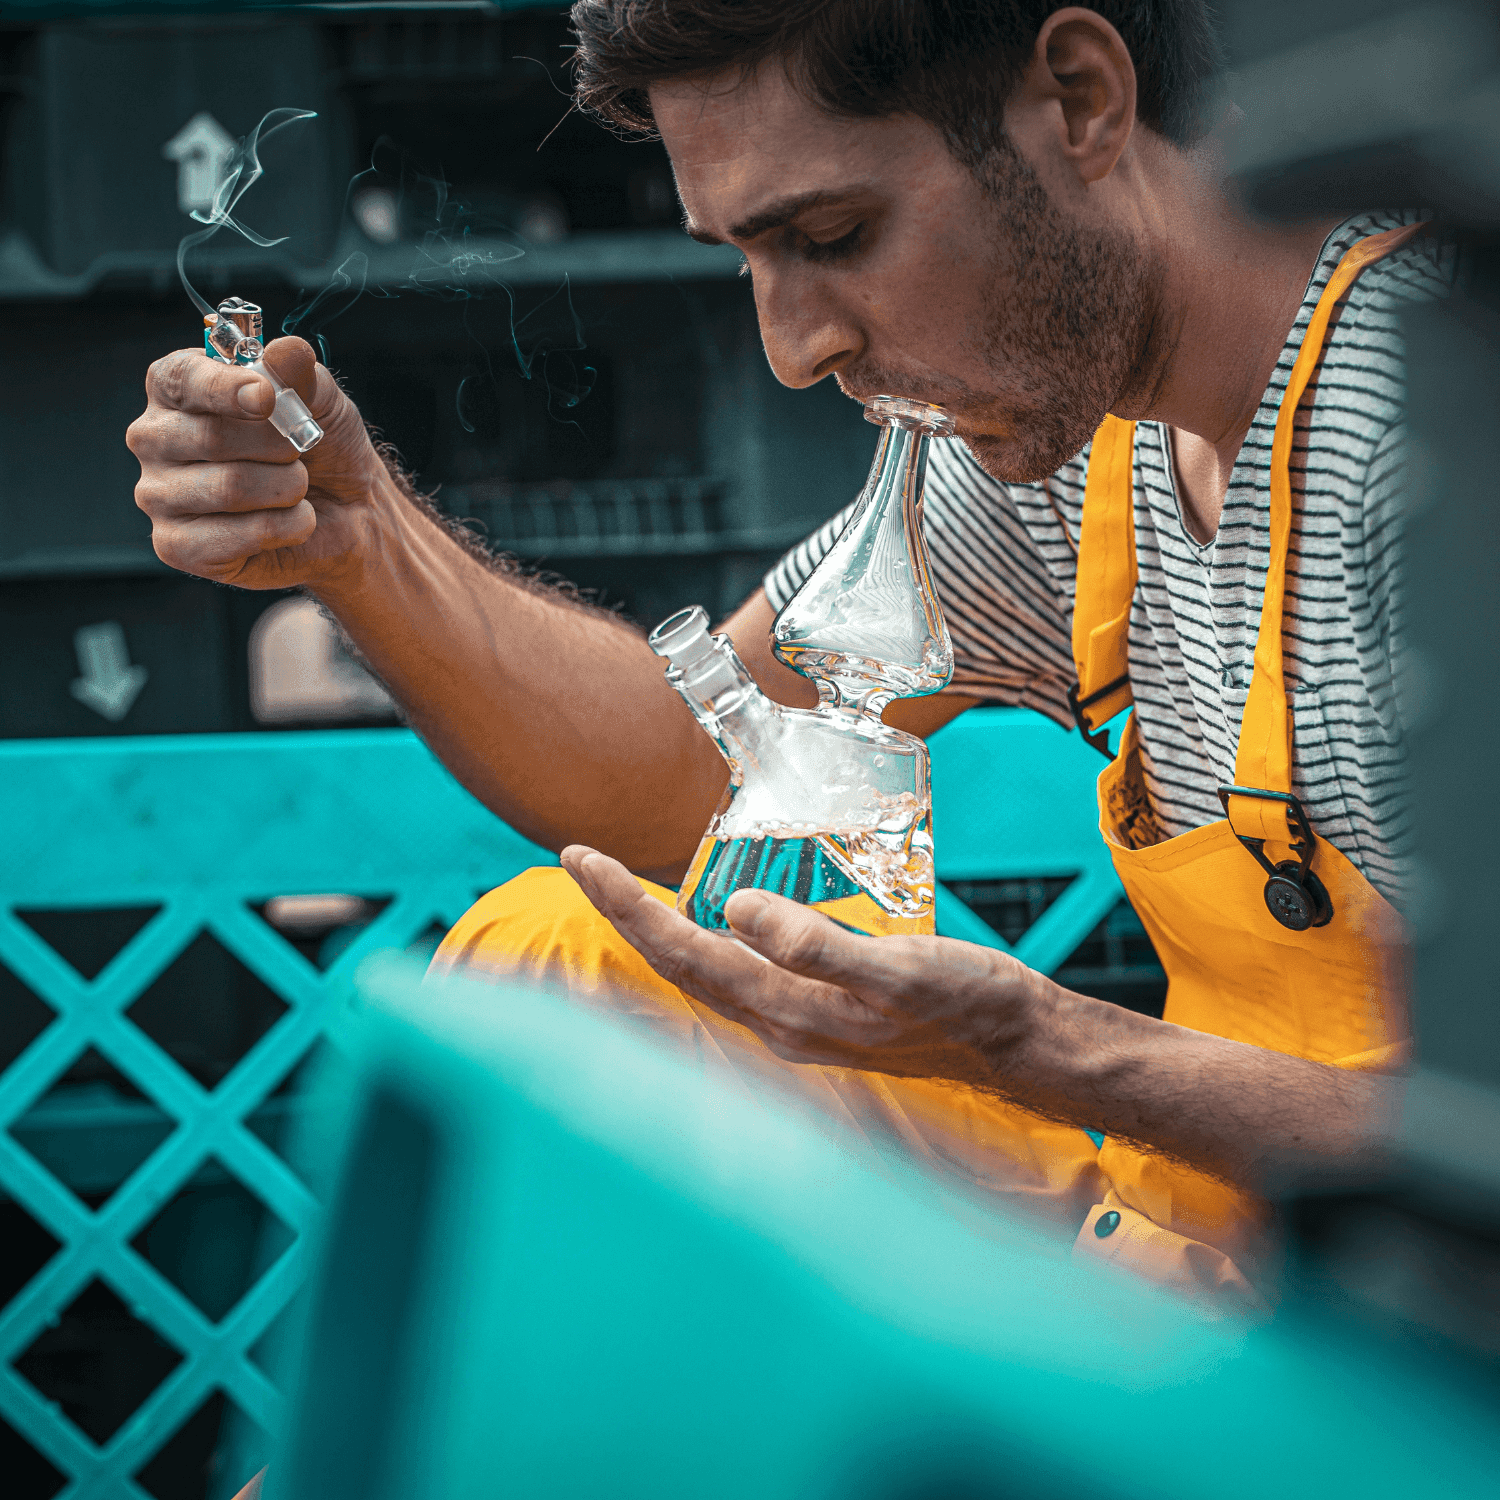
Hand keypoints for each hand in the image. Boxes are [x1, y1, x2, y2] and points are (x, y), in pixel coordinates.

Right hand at [127, 336, 388, 591]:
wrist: (349, 514)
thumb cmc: (322, 449)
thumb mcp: (322, 401)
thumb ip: (300, 373)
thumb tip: (286, 349)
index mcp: (177, 389)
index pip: (181, 379)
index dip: (226, 389)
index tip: (266, 398)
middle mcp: (154, 438)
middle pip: (210, 438)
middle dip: (278, 447)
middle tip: (300, 453)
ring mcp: (158, 494)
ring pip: (228, 488)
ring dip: (286, 489)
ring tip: (299, 488)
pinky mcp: (175, 546)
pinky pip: (230, 538)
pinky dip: (283, 529)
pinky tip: (293, 522)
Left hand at [559, 845, 1048, 1086]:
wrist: (1012, 1043)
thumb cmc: (964, 1003)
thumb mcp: (897, 969)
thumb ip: (818, 946)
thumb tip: (738, 911)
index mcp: (784, 1010)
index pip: (683, 952)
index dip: (627, 906)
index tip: (580, 858)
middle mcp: (775, 1021)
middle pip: (678, 963)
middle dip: (624, 913)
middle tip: (581, 859)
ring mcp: (792, 1021)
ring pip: (702, 971)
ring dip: (656, 928)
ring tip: (621, 886)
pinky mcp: (814, 1011)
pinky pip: (736, 972)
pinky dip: (703, 938)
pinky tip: (708, 918)